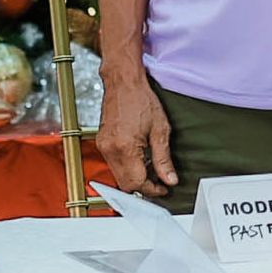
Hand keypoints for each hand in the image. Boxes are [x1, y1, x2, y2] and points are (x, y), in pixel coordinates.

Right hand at [96, 71, 176, 196]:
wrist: (123, 83)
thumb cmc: (141, 100)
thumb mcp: (160, 130)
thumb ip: (164, 159)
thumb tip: (170, 179)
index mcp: (125, 148)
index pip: (137, 183)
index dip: (152, 190)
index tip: (163, 187)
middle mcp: (111, 150)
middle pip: (125, 185)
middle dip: (143, 186)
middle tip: (159, 181)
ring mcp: (104, 147)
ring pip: (118, 177)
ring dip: (135, 177)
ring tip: (150, 166)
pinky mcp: (102, 144)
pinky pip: (114, 165)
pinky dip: (127, 167)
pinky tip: (139, 157)